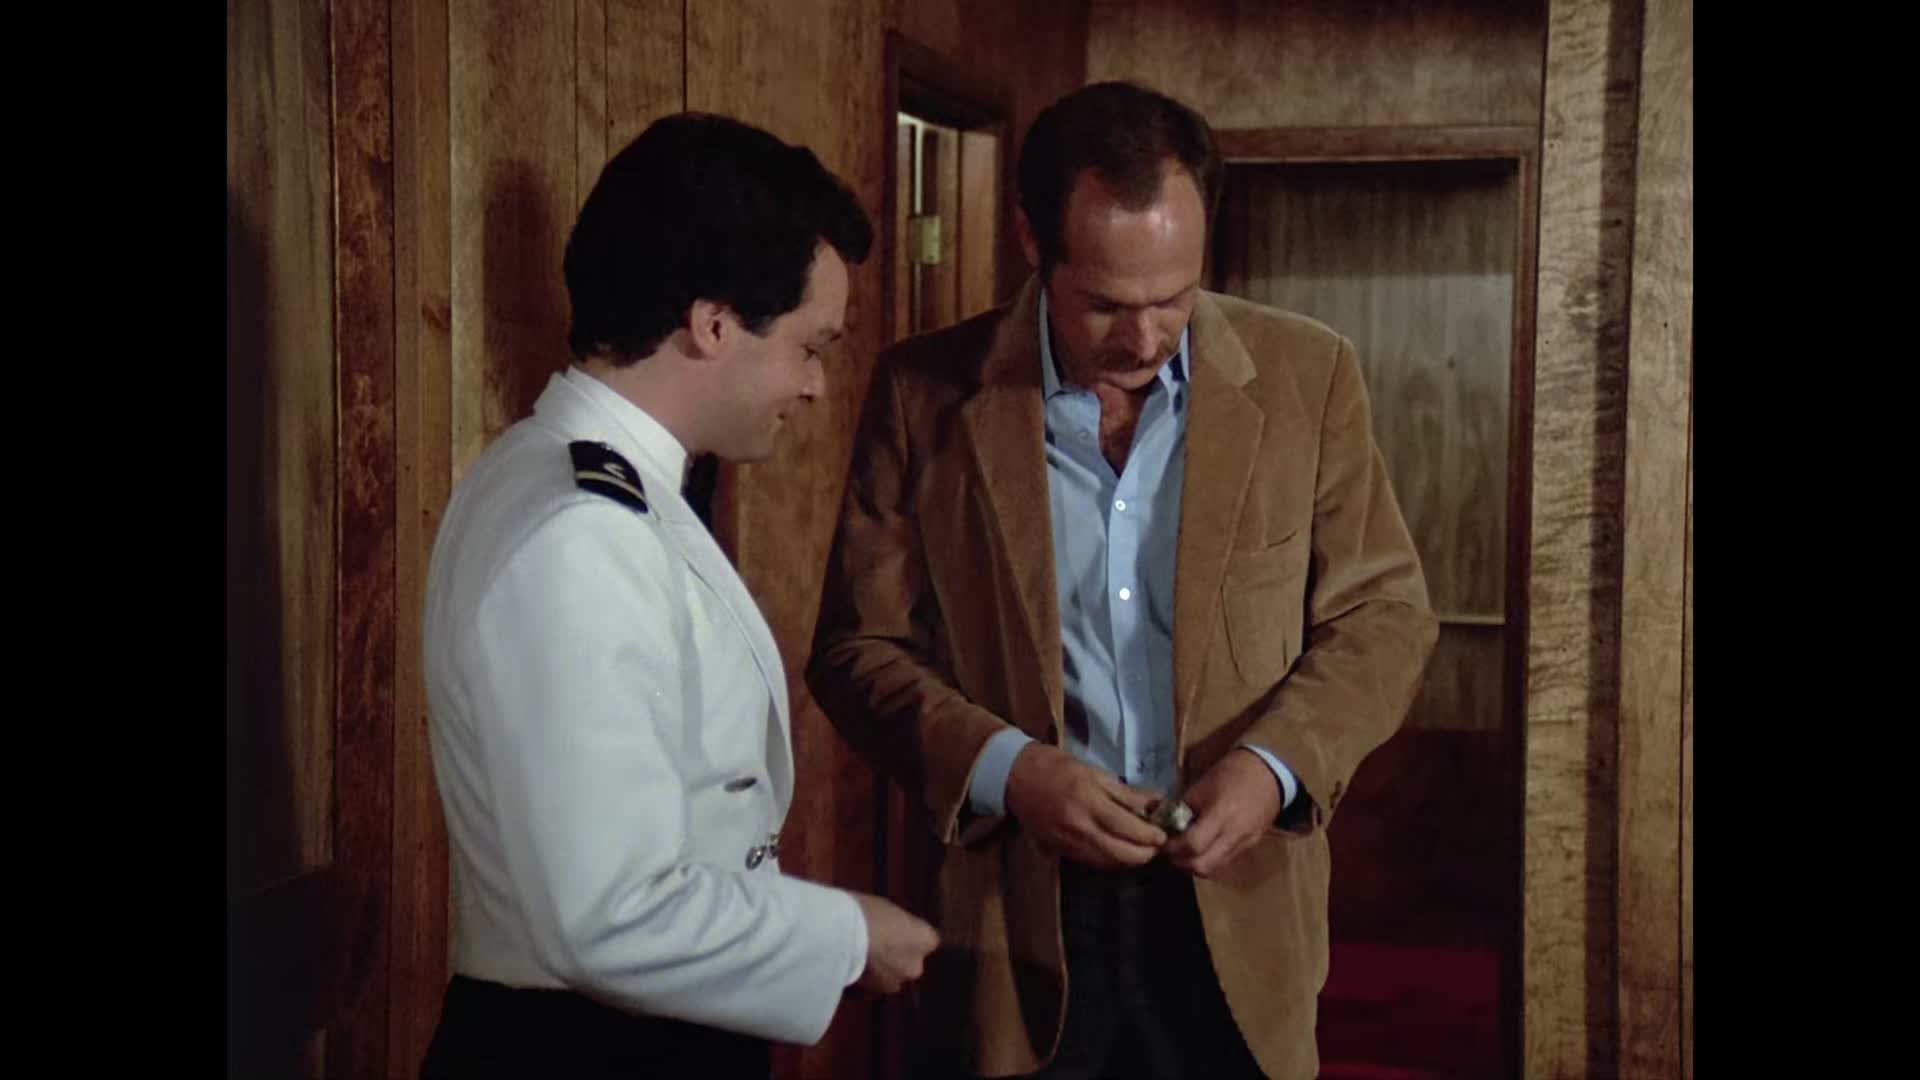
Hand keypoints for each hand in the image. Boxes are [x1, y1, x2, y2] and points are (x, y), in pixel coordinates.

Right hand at [851, 892, 939, 993]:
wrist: (841, 937)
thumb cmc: (867, 913)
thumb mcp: (888, 909)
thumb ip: (897, 926)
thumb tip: (892, 929)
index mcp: (926, 940)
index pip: (927, 940)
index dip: (912, 936)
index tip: (898, 930)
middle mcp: (915, 966)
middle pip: (911, 962)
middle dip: (898, 957)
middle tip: (878, 943)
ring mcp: (894, 982)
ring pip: (892, 976)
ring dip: (882, 970)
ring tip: (862, 956)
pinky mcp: (872, 993)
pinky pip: (873, 984)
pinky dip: (866, 978)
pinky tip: (851, 965)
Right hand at [1004, 743, 1166, 867]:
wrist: (1014, 778)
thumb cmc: (1055, 767)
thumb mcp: (1094, 772)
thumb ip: (1127, 792)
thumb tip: (1158, 800)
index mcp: (1090, 802)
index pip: (1130, 828)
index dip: (1152, 835)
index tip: (1163, 834)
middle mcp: (1080, 828)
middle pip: (1123, 854)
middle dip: (1146, 853)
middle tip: (1157, 844)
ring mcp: (1069, 843)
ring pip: (1109, 862)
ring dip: (1130, 859)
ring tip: (1141, 847)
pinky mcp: (1061, 851)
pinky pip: (1093, 862)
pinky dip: (1111, 859)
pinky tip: (1118, 848)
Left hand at [1163, 749, 1282, 877]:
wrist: (1268, 773)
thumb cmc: (1231, 773)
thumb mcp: (1201, 786)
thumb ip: (1183, 809)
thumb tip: (1166, 825)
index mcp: (1221, 813)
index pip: (1193, 844)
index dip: (1173, 848)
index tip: (1162, 842)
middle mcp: (1235, 834)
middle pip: (1203, 866)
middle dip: (1181, 863)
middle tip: (1170, 852)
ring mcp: (1246, 843)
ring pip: (1214, 868)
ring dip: (1195, 864)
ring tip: (1184, 851)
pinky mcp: (1251, 846)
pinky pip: (1225, 861)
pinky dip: (1209, 859)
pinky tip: (1203, 847)